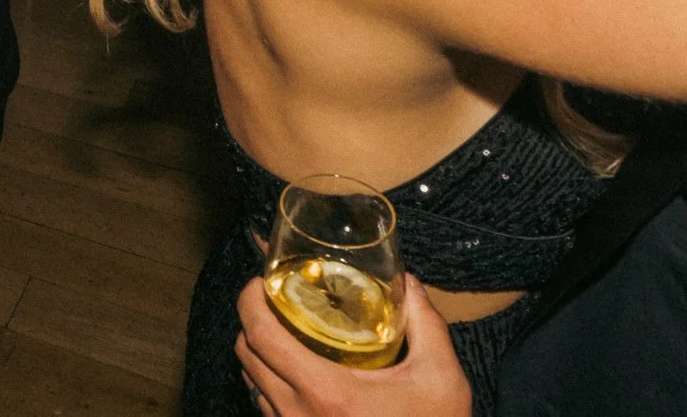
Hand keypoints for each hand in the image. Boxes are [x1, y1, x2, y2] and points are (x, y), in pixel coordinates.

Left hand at [233, 274, 468, 416]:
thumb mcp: (440, 378)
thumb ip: (426, 324)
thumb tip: (407, 282)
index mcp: (325, 392)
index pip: (261, 337)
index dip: (250, 301)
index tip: (261, 281)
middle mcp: (296, 413)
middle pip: (245, 354)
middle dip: (251, 319)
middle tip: (274, 299)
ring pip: (250, 379)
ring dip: (257, 350)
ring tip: (283, 329)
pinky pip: (263, 404)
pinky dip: (265, 379)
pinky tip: (292, 367)